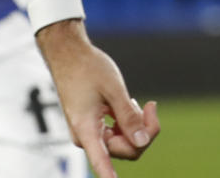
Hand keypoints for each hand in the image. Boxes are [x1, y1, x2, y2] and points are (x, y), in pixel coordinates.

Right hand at [37, 20, 159, 177]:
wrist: (68, 54)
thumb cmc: (88, 68)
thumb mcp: (114, 89)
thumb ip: (129, 117)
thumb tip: (142, 142)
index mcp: (86, 130)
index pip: (101, 161)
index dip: (109, 176)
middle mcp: (87, 137)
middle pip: (125, 150)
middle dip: (143, 132)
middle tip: (150, 106)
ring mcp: (90, 133)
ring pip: (124, 143)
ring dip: (137, 126)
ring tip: (138, 102)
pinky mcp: (94, 127)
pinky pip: (118, 135)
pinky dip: (128, 122)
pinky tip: (131, 105)